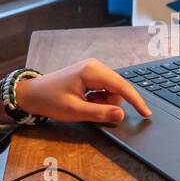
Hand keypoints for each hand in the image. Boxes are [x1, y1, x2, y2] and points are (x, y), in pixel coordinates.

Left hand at [12, 58, 152, 123]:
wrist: (32, 94)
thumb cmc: (50, 100)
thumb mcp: (75, 111)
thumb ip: (101, 113)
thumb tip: (122, 114)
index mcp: (92, 71)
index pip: (122, 86)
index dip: (136, 101)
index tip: (147, 114)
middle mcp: (95, 65)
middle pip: (118, 89)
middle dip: (109, 103)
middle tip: (89, 109)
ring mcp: (93, 68)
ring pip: (112, 90)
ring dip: (103, 102)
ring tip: (84, 105)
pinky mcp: (91, 74)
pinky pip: (104, 89)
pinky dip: (98, 99)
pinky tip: (84, 101)